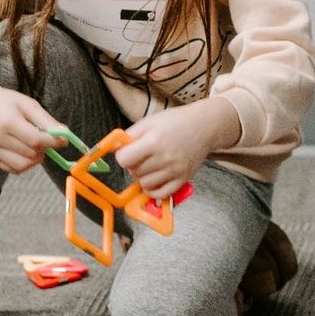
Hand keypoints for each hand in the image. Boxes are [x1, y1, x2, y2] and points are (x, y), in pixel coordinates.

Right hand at [0, 78, 60, 174]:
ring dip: (36, 158)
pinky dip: (25, 163)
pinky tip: (25, 151)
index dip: (53, 142)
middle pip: (31, 153)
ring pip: (24, 165)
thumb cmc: (7, 102)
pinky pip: (14, 169)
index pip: (35, 140)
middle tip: (46, 139)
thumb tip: (65, 135)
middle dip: (45, 148)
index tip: (63, 140)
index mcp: (7, 121)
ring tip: (35, 146)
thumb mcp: (28, 104)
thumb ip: (46, 120)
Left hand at [115, 100, 235, 200]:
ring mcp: (175, 171)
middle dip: (133, 165)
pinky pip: (161, 193)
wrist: (205, 126)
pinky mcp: (183, 179)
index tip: (128, 151)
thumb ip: (128, 136)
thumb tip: (109, 149)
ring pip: (145, 184)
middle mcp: (165, 158)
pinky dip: (153, 189)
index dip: (123, 155)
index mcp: (154, 141)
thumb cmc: (176, 122)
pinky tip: (154, 178)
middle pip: (134, 172)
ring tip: (150, 164)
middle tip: (142, 155)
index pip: (124, 160)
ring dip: (143, 176)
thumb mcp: (149, 122)